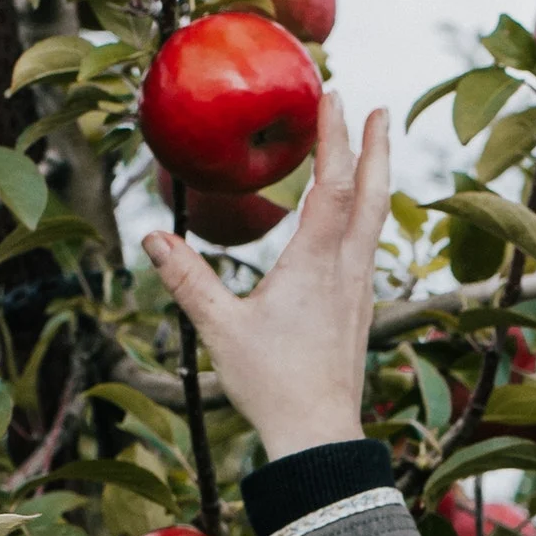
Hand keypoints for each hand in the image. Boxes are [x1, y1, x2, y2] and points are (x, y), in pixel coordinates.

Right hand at [142, 95, 389, 462]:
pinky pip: (366, 252)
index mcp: (317, 266)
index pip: (334, 184)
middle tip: (382, 110)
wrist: (319, 439)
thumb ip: (189, 280)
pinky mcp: (360, 315)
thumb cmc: (274, 387)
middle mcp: (348, 273)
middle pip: (371, 197)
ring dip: (375, 183)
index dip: (336, 137)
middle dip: (376, 150)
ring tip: (373, 154)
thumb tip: (153, 237)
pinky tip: (356, 225)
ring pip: (374, 225)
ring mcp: (359, 295)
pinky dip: (365, 221)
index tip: (338, 96)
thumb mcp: (221, 330)